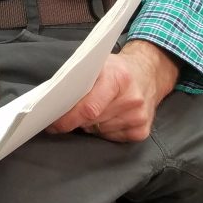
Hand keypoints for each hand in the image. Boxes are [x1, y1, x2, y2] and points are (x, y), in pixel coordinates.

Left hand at [47, 40, 178, 142]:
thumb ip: (79, 78)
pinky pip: (112, 138)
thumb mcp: (98, 63)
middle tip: (65, 115)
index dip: (68, 118)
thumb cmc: (118, 68)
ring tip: (94, 109)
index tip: (53, 123)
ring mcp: (139, 117)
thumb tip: (54, 99)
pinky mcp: (142, 131)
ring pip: (99, 130)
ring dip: (90, 124)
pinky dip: (103, 130)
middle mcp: (132, 99)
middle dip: (75, 120)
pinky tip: (107, 117)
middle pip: (92, 121)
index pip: (89, 108)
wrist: (149, 73)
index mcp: (118, 78)